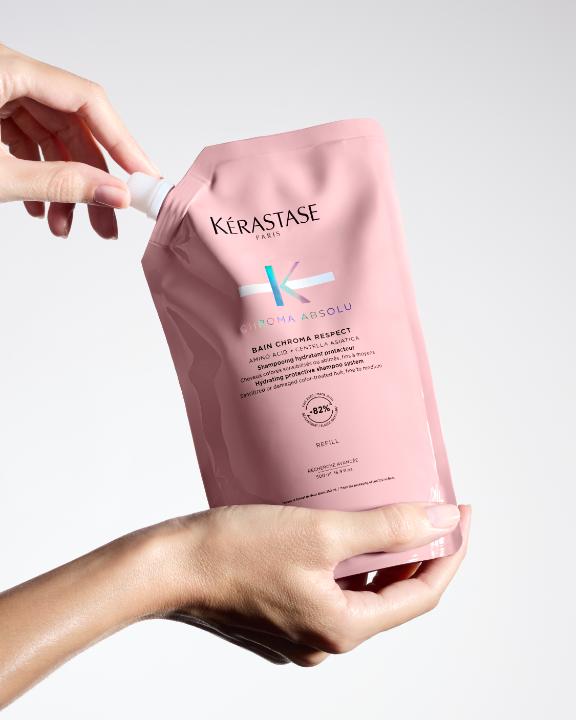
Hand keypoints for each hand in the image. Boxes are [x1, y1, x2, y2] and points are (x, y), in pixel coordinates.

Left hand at [0, 43, 158, 237]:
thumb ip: (58, 183)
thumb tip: (113, 193)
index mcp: (5, 69)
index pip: (87, 100)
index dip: (121, 142)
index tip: (143, 177)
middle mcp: (5, 73)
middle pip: (71, 123)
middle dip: (90, 178)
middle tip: (109, 218)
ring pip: (51, 137)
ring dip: (63, 185)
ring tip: (65, 225)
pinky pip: (28, 139)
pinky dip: (38, 174)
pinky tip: (41, 206)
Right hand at [0, 502, 468, 706]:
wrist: (170, 565)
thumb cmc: (236, 550)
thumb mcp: (323, 534)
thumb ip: (386, 529)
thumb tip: (439, 523)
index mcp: (341, 628)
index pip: (421, 594)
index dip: (449, 554)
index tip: (462, 516)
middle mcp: (324, 640)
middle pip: (391, 595)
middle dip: (416, 552)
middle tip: (429, 509)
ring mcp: (299, 631)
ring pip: (359, 591)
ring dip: (379, 555)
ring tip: (388, 512)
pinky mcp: (279, 614)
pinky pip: (329, 588)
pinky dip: (346, 561)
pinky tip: (341, 528)